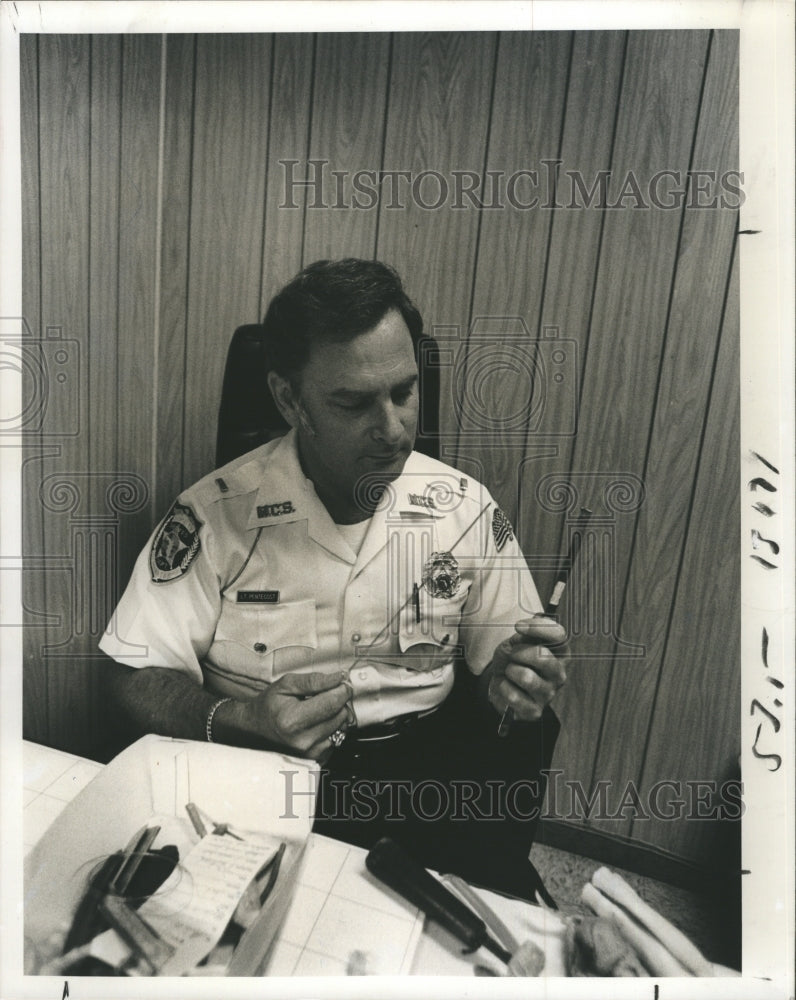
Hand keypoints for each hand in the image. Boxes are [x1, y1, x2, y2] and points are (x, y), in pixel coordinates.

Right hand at [230, 670, 353, 758]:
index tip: (343, 682)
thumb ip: (314, 680)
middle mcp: (302, 741)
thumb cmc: (270, 705)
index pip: (332, 703)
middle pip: (340, 716)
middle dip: (339, 702)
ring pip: (342, 728)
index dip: (343, 689)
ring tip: (318, 710)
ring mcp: (309, 754)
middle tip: (326, 695)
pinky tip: (317, 724)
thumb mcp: (286, 685)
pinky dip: (332, 729)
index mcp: (292, 721)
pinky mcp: (315, 760)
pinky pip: (337, 740)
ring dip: (336, 716)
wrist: (256, 729)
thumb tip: (339, 677)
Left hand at [484, 616, 568, 721]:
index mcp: (560, 653)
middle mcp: (559, 673)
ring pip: (526, 677)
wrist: (501, 684)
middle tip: (512, 654)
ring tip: (510, 672)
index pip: (559, 634)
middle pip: (542, 656)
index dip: (538, 627)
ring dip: (510, 671)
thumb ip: (524, 636)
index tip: (519, 626)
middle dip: (519, 652)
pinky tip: (507, 687)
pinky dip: (503, 687)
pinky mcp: (535, 711)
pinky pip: (514, 696)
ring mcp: (549, 694)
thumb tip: (524, 634)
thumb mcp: (516, 642)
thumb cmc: (513, 660)